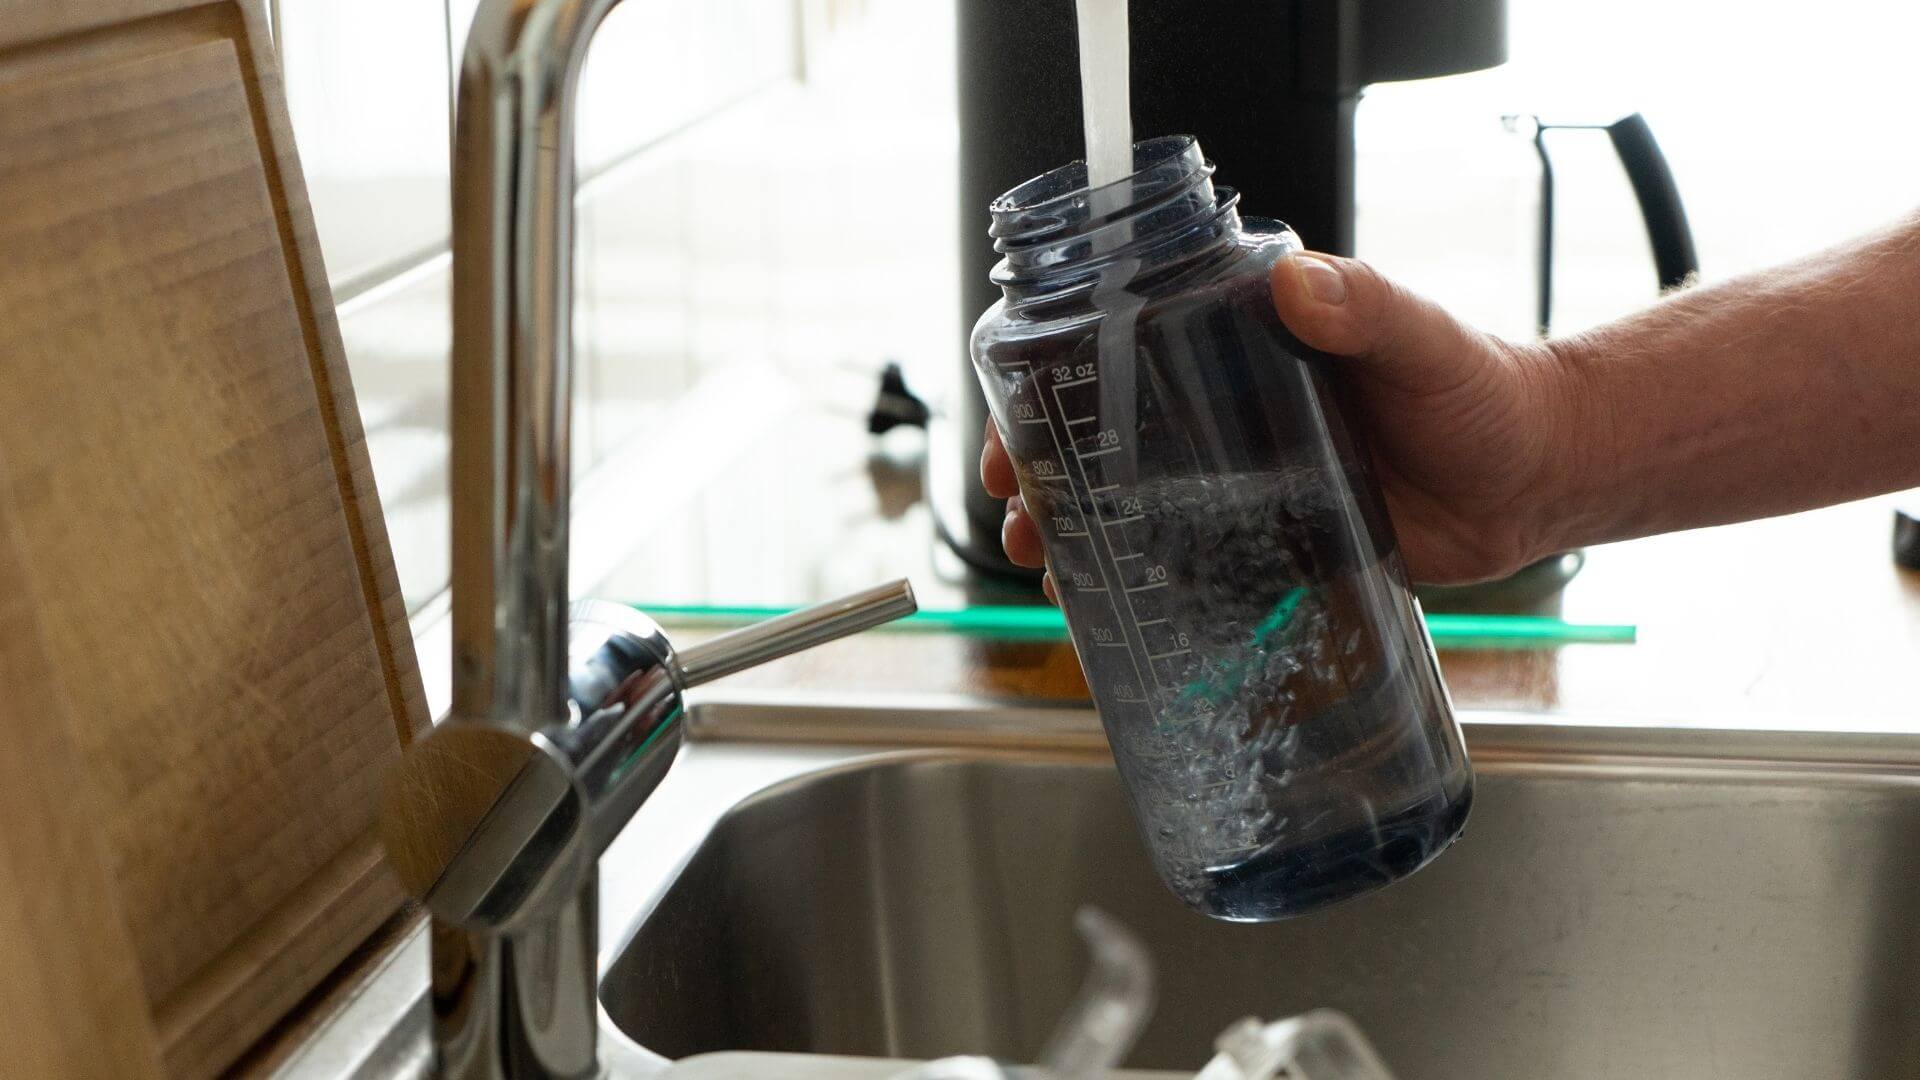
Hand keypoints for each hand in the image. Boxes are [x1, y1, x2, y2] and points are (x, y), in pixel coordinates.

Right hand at [981, 251, 1573, 586]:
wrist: (1537, 480)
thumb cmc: (1484, 392)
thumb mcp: (1420, 338)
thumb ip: (1364, 308)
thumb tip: (1301, 280)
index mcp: (1249, 342)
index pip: (1125, 347)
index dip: (1057, 379)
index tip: (1016, 412)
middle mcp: (1233, 407)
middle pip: (1110, 431)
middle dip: (1047, 466)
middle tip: (1014, 503)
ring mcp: (1246, 476)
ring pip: (1136, 500)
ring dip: (1078, 528)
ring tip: (1040, 561)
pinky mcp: (1272, 539)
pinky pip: (1191, 559)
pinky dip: (1141, 580)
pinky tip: (1104, 606)